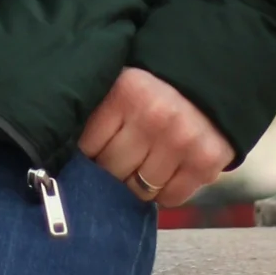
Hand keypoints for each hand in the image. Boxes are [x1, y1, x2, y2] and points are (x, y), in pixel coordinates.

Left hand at [79, 67, 231, 209]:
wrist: (213, 76)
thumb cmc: (156, 86)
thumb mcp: (122, 84)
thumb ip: (98, 112)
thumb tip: (62, 156)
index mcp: (126, 92)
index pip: (88, 146)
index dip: (88, 153)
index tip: (93, 151)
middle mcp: (155, 117)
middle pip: (112, 171)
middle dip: (111, 170)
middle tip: (118, 160)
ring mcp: (182, 141)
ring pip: (141, 189)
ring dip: (138, 183)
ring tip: (143, 165)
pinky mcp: (206, 162)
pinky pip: (171, 198)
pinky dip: (165, 192)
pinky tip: (166, 172)